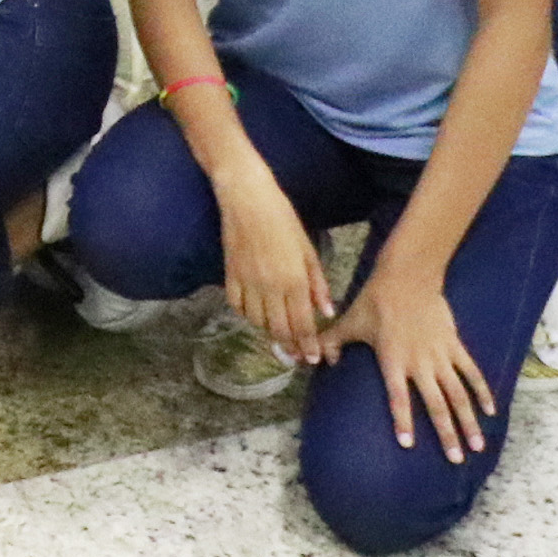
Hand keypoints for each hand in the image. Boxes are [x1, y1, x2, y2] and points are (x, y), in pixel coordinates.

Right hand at [216, 160, 333, 361]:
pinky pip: (237, 306)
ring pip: (257, 322)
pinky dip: (247, 315)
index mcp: (294, 280)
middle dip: (290, 347)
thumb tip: (328, 311)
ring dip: (269, 333)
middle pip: (280, 329)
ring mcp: (247, 282)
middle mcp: (270, 286)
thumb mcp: (308, 249)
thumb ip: (318, 283)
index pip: (303, 324)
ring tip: (279, 336)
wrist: (246, 197)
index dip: (308, 345)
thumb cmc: (282, 218)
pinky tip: (256, 315)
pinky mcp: (229, 275)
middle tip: (297, 358)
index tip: (313, 359)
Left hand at [325, 272, 491, 462]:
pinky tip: (492, 412)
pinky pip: (472, 372)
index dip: (402, 420)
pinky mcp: (455, 345)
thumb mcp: (350, 321)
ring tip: (477, 446)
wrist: (408, 276)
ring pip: (458, 394)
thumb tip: (313, 359)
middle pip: (436, 404)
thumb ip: (332, 342)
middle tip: (455, 460)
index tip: (408, 445)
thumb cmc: (376, 300)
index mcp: (393, 360)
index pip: (397, 397)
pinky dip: (483, 391)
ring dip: (469, 421)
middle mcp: (419, 363)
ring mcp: (440, 355)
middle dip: (446, 433)